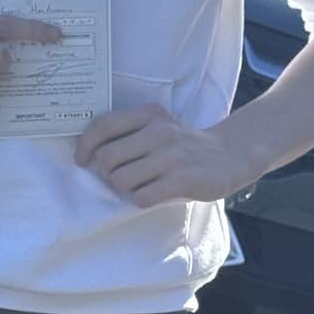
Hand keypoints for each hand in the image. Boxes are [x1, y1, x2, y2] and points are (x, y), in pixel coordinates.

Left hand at [75, 104, 252, 205]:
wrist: (230, 154)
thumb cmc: (182, 145)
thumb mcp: (157, 126)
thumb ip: (128, 132)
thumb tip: (89, 153)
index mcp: (149, 114)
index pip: (102, 126)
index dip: (85, 146)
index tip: (83, 160)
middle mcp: (159, 131)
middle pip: (107, 158)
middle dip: (106, 173)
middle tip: (119, 176)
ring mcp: (171, 156)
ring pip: (121, 180)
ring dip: (125, 188)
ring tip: (140, 184)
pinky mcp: (182, 179)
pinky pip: (142, 197)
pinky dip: (141, 199)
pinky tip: (154, 193)